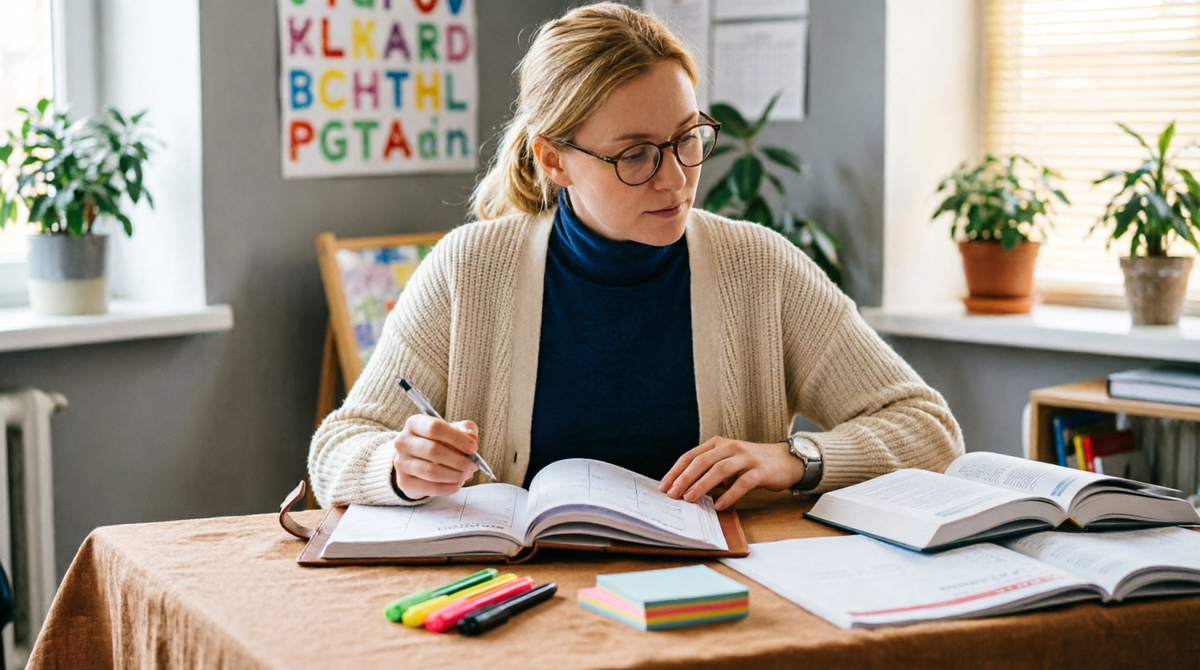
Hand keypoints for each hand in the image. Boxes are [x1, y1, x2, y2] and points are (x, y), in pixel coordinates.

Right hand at [392, 415, 478, 498]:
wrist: (415, 461)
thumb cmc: (437, 442)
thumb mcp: (452, 430)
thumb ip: (465, 430)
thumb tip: (472, 439)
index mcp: (414, 424)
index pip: (435, 428)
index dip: (457, 438)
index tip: (473, 447)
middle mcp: (403, 442)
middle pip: (434, 451)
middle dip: (459, 460)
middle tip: (473, 465)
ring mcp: (401, 463)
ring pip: (432, 472)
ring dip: (456, 475)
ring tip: (467, 473)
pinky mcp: (405, 483)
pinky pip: (432, 488)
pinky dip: (450, 487)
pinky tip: (458, 482)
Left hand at [659, 437, 806, 510]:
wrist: (786, 460)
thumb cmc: (752, 464)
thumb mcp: (728, 462)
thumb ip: (710, 471)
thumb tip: (686, 490)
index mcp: (718, 444)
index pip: (691, 456)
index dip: (676, 471)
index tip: (664, 487)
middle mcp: (730, 447)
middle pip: (702, 461)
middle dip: (684, 478)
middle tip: (673, 494)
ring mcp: (746, 457)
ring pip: (720, 470)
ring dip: (702, 485)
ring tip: (690, 499)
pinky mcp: (760, 470)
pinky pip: (743, 482)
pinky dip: (730, 494)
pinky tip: (719, 505)